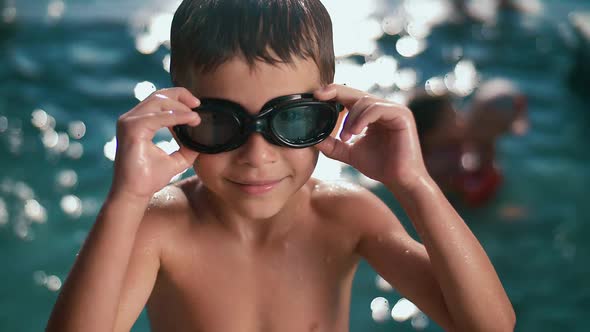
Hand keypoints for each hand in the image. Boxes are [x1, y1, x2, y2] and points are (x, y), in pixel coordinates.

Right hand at [111, 87, 200, 199]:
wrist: (134, 194)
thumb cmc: (149, 178)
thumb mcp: (176, 160)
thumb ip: (188, 147)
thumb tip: (203, 138)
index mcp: (139, 122)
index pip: (158, 99)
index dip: (179, 97)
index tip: (197, 105)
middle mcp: (131, 119)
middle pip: (158, 95)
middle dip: (181, 96)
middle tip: (198, 105)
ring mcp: (129, 122)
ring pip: (158, 101)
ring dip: (180, 106)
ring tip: (195, 116)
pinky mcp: (131, 130)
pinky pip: (157, 117)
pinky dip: (176, 116)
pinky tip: (190, 119)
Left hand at [314, 84, 428, 189]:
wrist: (399, 180)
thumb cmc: (379, 166)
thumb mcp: (349, 153)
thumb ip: (332, 145)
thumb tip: (312, 139)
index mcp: (371, 114)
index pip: (350, 97)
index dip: (333, 93)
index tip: (315, 95)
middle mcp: (383, 108)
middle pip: (356, 92)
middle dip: (336, 92)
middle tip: (319, 97)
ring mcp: (394, 109)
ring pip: (364, 101)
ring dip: (350, 118)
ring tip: (345, 137)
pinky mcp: (402, 115)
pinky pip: (377, 108)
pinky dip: (362, 119)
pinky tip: (355, 132)